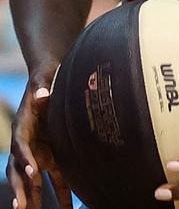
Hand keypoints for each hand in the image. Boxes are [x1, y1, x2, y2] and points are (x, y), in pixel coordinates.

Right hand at [6, 80, 72, 208]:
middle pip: (18, 170)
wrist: (49, 81)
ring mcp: (39, 153)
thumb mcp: (43, 81)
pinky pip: (56, 179)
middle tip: (21, 207)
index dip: (24, 159)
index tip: (31, 171)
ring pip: (32, 181)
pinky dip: (61, 196)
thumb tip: (41, 94)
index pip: (20, 145)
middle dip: (20, 189)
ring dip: (33, 198)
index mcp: (24, 127)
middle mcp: (27, 144)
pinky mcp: (53, 158)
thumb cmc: (45, 81)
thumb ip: (42, 88)